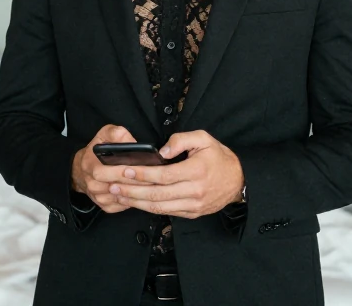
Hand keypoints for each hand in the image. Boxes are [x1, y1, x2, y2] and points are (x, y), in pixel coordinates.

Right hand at [72, 124, 150, 213]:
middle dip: (139, 182)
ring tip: (154, 185)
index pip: (114, 171)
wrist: (79, 171)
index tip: (147, 167)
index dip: (132, 170)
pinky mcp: (105, 207)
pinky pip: (123, 206)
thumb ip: (117, 134)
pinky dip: (134, 201)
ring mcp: (99, 198)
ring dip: (139, 194)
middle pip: (121, 187)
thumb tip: (133, 143)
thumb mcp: (103, 135)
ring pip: (124, 198)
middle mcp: (93, 184)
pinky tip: (143, 193)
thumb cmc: (94, 152)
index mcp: (91, 165)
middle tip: (156, 178)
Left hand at [110, 130, 243, 218]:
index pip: (164, 175)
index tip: (125, 170)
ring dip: (136, 202)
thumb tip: (162, 150)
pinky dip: (148, 208)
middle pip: (157, 194)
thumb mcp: (204, 138)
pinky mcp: (192, 213)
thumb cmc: (219, 157)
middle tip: (113, 185)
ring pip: (160, 207)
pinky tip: (135, 202)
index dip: (143, 174)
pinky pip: (167, 212)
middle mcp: (194, 191)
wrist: (238, 181)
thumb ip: (181, 140)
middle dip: (132, 191)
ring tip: (118, 195)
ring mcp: (193, 205)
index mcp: (196, 171)